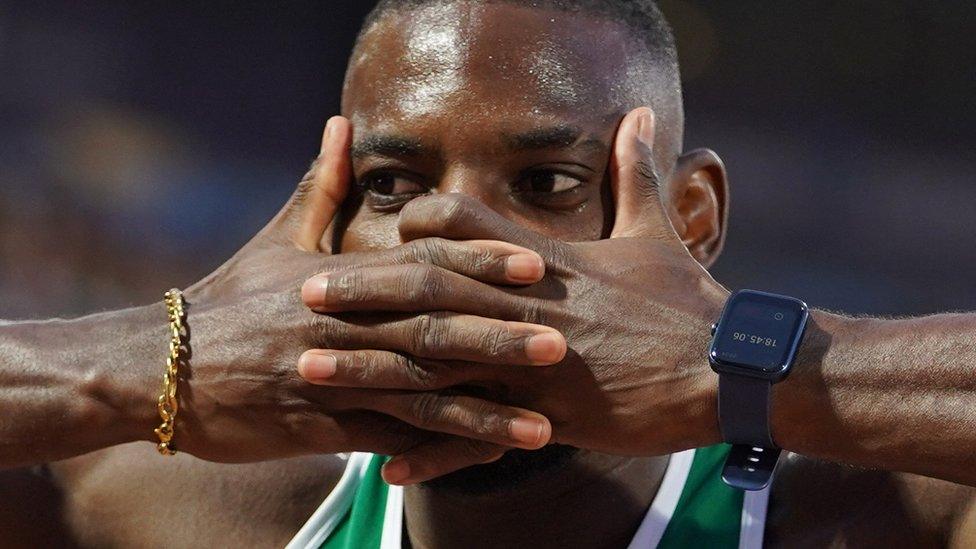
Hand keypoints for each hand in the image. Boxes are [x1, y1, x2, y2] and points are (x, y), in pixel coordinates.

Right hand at [174, 116, 562, 462]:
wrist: (163, 369)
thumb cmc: (228, 299)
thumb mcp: (274, 238)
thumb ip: (321, 186)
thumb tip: (342, 124)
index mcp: (338, 278)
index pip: (420, 266)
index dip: (479, 265)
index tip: (535, 265)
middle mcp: (341, 328)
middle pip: (429, 331)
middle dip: (496, 338)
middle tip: (560, 341)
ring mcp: (332, 383)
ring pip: (417, 397)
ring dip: (482, 411)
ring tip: (542, 425)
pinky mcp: (320, 430)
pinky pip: (387, 443)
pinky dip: (436, 452)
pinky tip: (483, 458)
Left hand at [299, 108, 728, 482]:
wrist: (730, 368)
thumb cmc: (691, 302)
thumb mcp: (659, 233)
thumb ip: (636, 176)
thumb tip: (641, 116)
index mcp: (548, 262)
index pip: (468, 227)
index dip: (423, 222)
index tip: (387, 226)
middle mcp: (528, 308)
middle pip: (429, 293)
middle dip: (364, 293)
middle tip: (304, 295)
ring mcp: (533, 366)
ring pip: (436, 365)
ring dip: (372, 369)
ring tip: (314, 373)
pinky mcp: (548, 418)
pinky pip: (478, 438)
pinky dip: (433, 450)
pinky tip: (386, 461)